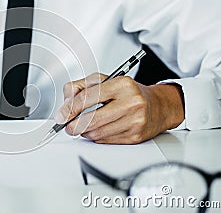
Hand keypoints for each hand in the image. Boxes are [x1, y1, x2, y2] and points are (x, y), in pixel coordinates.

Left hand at [55, 73, 184, 143]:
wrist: (159, 106)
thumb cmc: (129, 93)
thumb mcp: (106, 81)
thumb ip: (82, 86)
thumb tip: (66, 99)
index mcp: (122, 84)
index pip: (88, 97)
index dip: (70, 108)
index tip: (61, 115)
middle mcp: (131, 102)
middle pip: (92, 119)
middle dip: (74, 125)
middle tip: (68, 125)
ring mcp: (135, 121)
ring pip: (97, 133)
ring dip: (85, 131)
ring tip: (84, 126)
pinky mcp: (136, 136)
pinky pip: (106, 140)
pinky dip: (97, 137)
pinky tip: (99, 129)